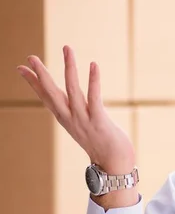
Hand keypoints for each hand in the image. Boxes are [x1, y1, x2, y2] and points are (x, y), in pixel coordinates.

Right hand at [17, 46, 135, 173]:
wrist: (114, 166)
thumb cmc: (103, 146)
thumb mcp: (85, 129)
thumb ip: (79, 116)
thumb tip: (74, 106)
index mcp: (66, 120)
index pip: (46, 98)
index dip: (33, 83)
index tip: (20, 68)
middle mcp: (71, 119)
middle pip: (52, 93)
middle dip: (41, 74)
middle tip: (30, 56)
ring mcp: (83, 120)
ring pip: (72, 90)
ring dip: (69, 68)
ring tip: (67, 48)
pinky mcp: (99, 121)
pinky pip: (94, 97)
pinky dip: (93, 80)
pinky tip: (93, 64)